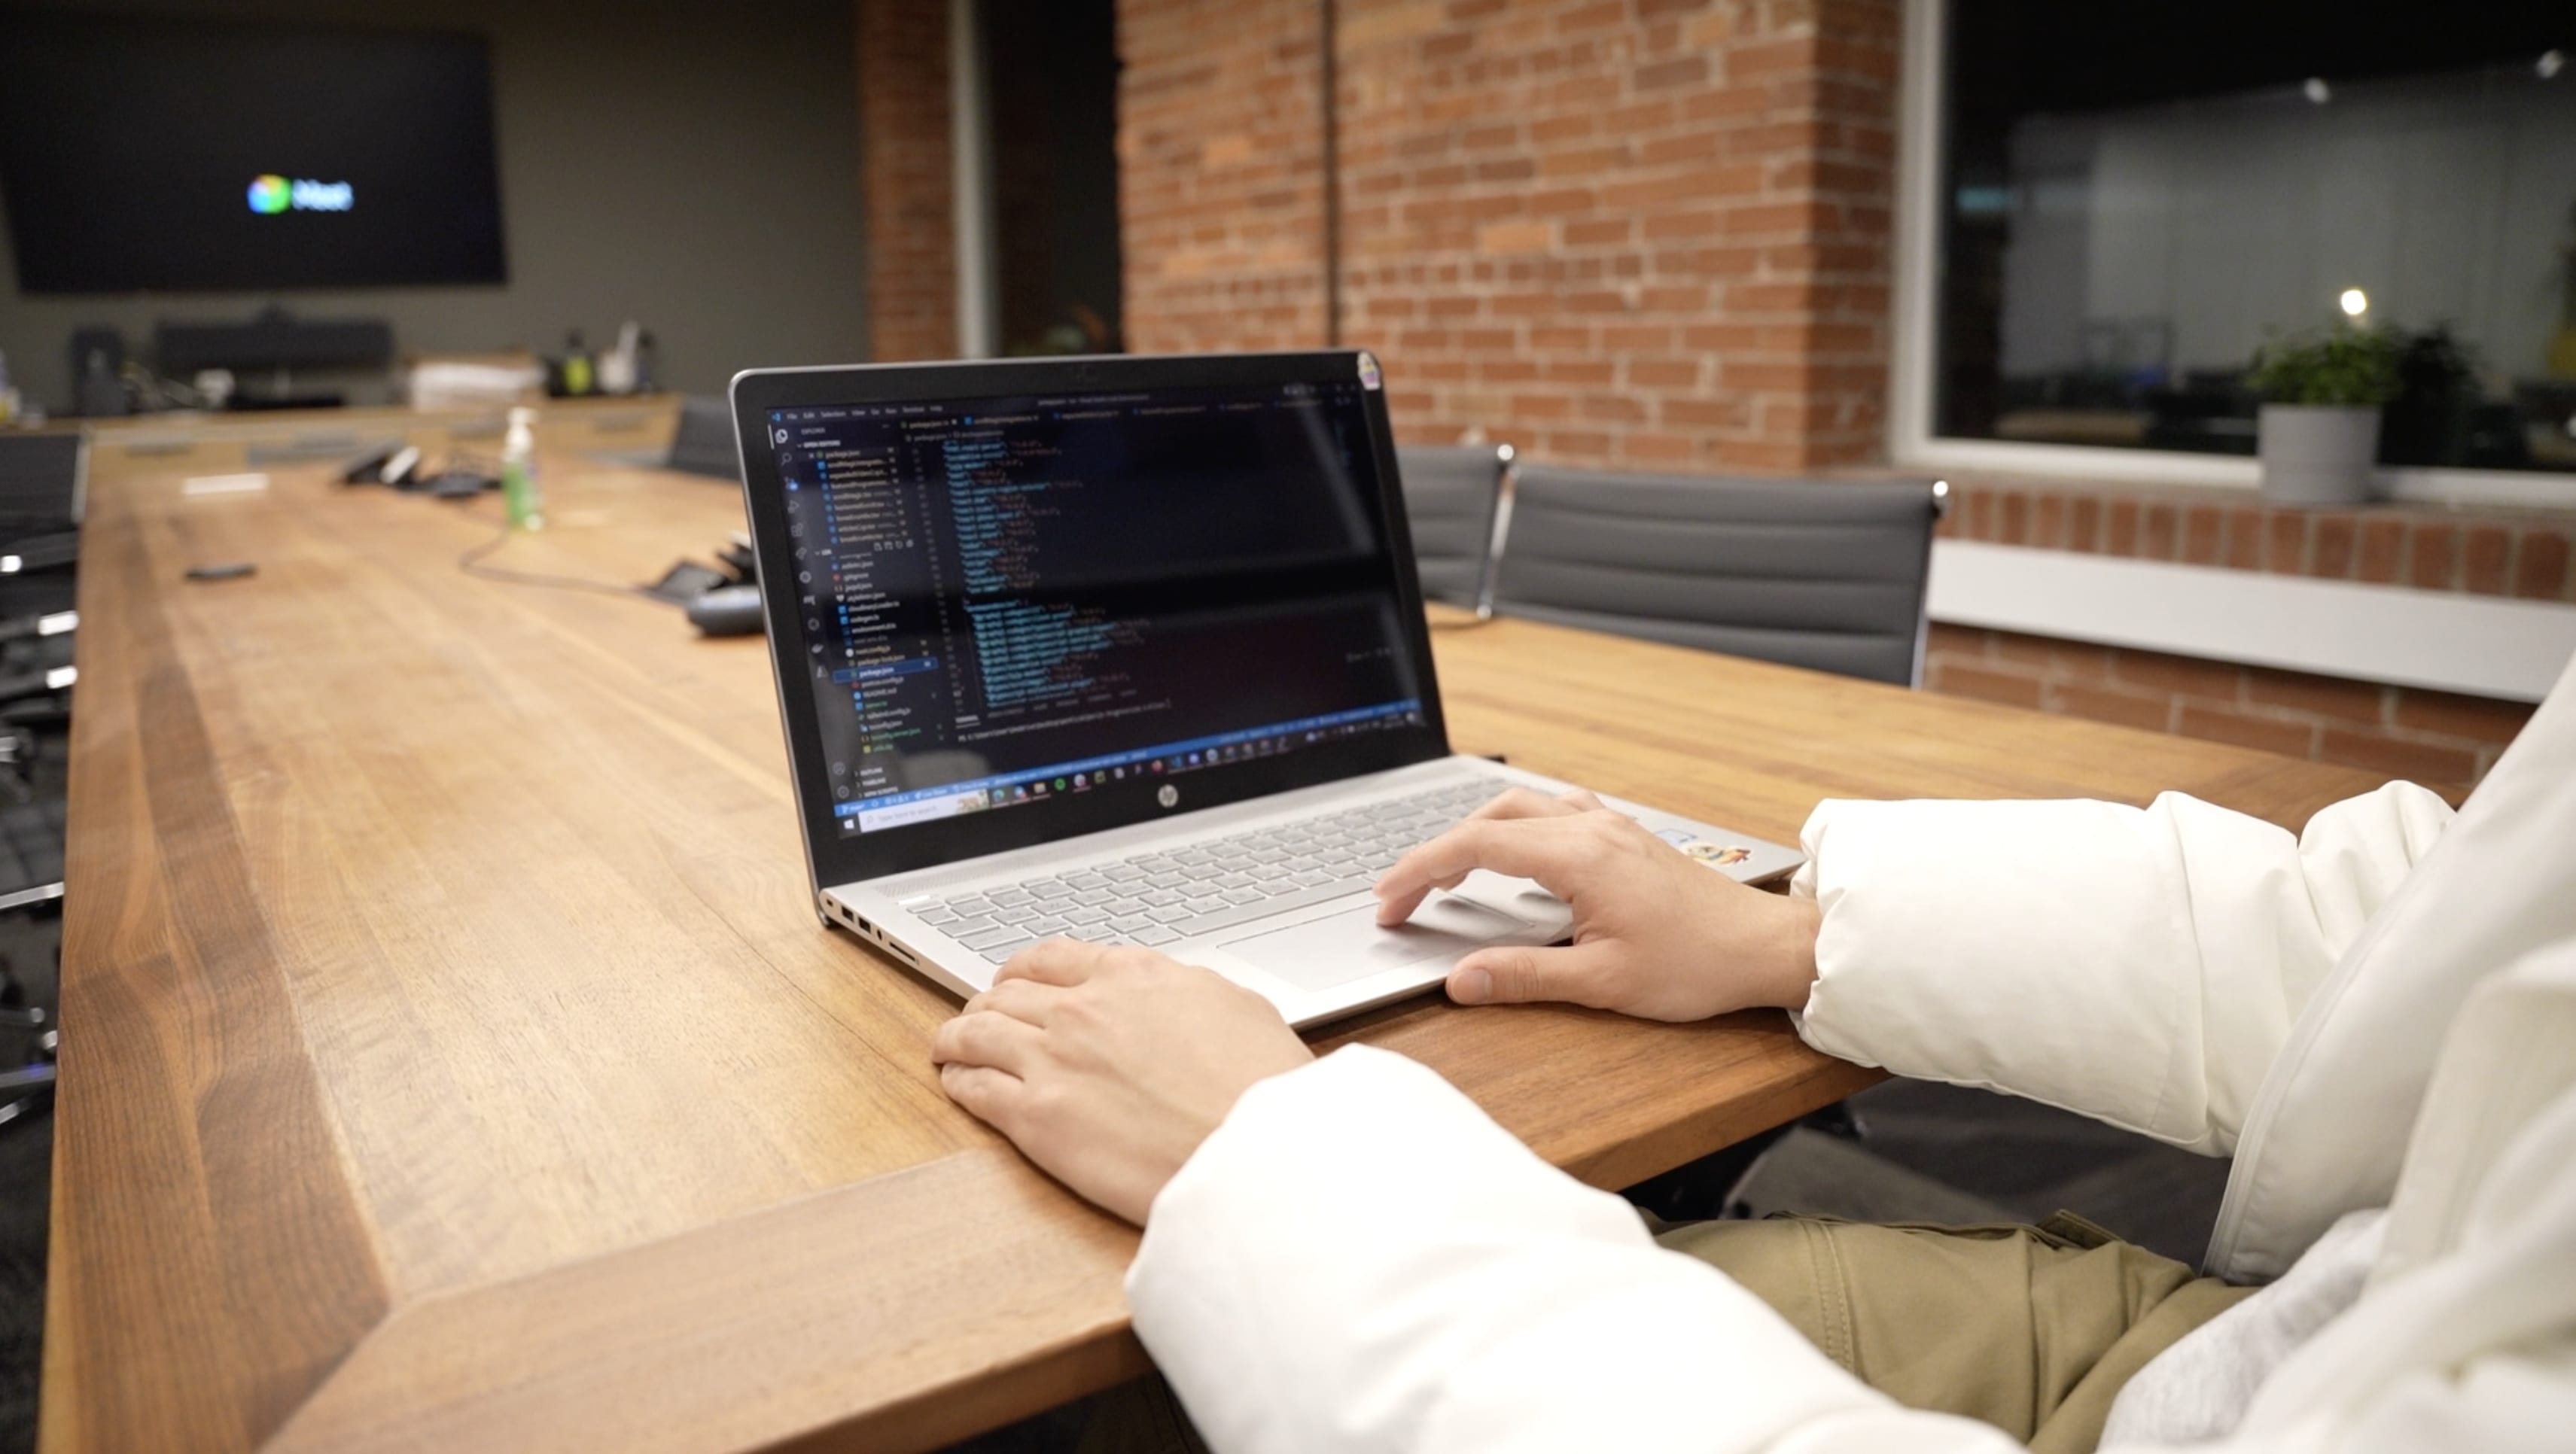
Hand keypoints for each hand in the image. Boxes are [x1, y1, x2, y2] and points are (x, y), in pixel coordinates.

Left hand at [930, 939, 1313, 1224]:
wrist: (1253, 1152)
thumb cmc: (1262, 1089)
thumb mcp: (1238, 1008)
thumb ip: (1190, 995)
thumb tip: (1179, 998)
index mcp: (1134, 976)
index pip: (1056, 957)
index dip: (1025, 968)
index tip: (1016, 977)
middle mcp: (1084, 1009)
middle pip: (1008, 992)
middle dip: (986, 1001)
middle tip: (978, 1014)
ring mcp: (1054, 1060)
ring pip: (977, 1033)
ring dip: (956, 1035)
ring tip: (948, 1045)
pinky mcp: (1036, 1118)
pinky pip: (976, 1088)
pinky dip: (958, 1080)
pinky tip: (955, 1083)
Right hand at [1374, 787, 1820, 1020]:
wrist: (1765, 947)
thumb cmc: (1697, 964)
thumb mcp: (1603, 982)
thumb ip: (1524, 978)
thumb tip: (1461, 980)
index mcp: (1579, 857)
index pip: (1474, 847)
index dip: (1419, 872)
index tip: (1389, 902)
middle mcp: (1591, 829)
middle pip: (1490, 819)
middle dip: (1437, 853)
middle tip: (1404, 894)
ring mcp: (1611, 827)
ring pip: (1522, 808)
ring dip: (1476, 833)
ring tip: (1448, 873)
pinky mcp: (1625, 838)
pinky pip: (1556, 812)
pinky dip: (1518, 826)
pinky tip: (1518, 853)